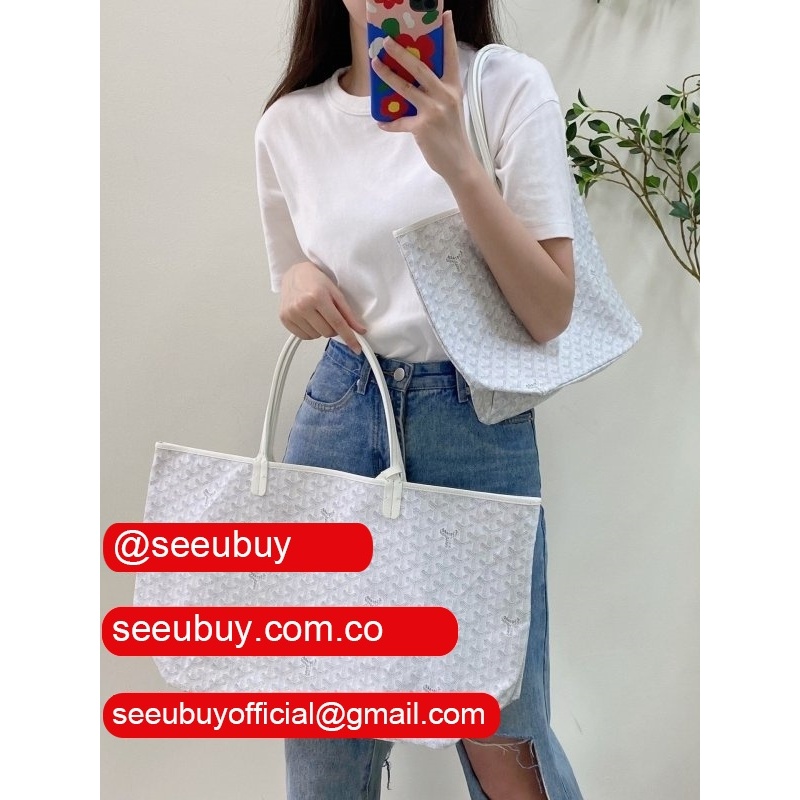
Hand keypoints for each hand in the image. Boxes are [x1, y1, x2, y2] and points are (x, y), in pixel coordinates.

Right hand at [279, 261, 366, 353]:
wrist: (294, 273)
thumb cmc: (316, 281)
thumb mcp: (335, 293)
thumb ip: (348, 313)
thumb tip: (360, 330)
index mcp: (318, 297)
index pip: (337, 323)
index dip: (349, 337)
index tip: (356, 348)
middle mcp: (302, 306)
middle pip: (328, 332)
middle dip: (333, 327)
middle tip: (329, 314)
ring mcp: (291, 313)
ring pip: (316, 336)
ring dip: (320, 329)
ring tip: (317, 314)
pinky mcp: (284, 319)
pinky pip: (304, 336)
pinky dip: (310, 331)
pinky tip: (308, 318)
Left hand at [371, 11, 478, 185]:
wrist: (459, 163)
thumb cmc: (452, 134)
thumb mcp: (450, 108)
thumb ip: (436, 93)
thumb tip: (412, 82)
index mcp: (453, 87)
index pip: (450, 56)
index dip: (448, 34)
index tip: (445, 15)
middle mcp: (445, 95)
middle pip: (419, 67)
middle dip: (400, 52)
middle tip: (386, 40)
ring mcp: (434, 110)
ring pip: (405, 88)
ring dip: (387, 75)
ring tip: (375, 64)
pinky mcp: (422, 127)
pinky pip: (400, 121)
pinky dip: (389, 123)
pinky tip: (381, 122)